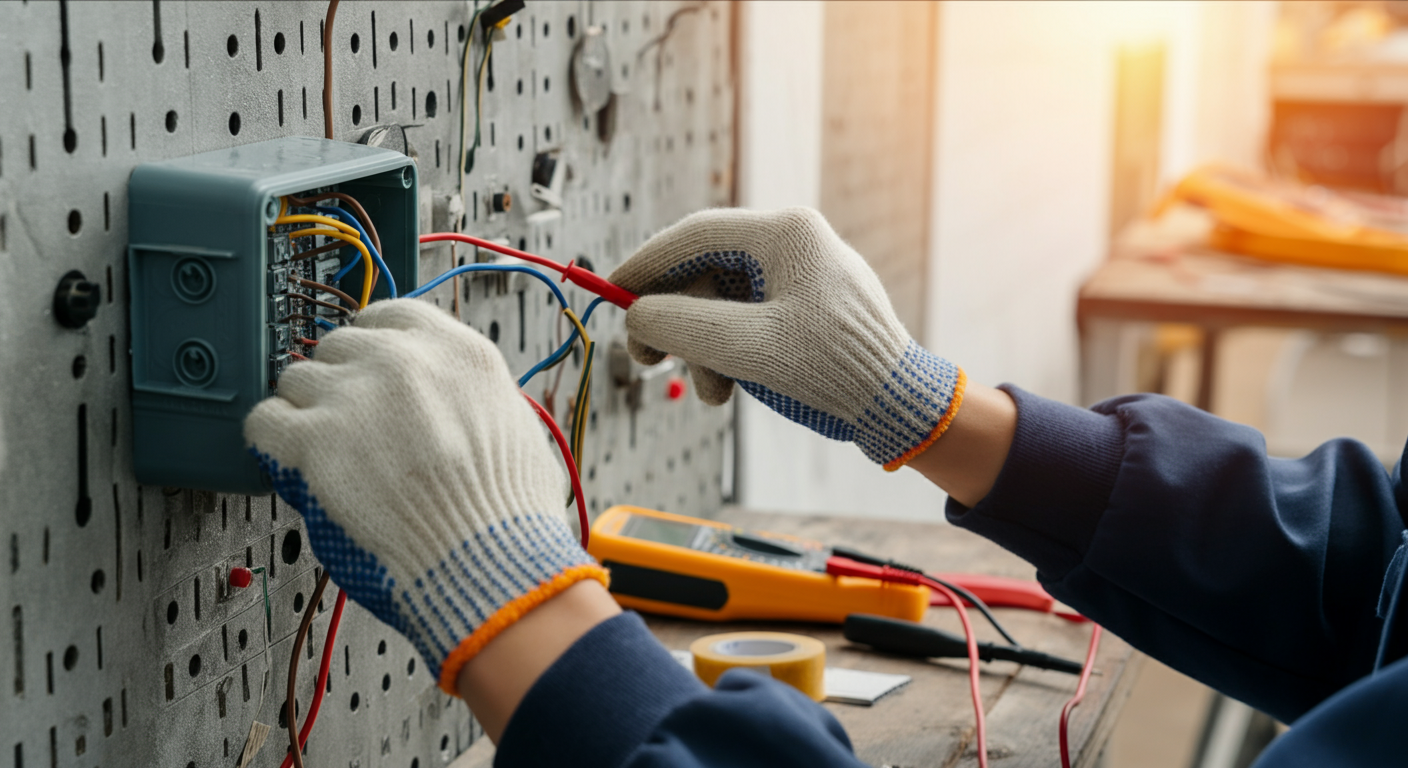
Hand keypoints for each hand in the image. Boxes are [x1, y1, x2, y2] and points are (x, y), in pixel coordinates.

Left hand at [244, 299, 606, 694]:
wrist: (487, 561)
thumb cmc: (507, 514)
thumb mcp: (515, 428)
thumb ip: (470, 398)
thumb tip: (448, 402)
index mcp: (460, 352)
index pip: (391, 315)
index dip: (374, 344)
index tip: (367, 367)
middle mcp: (404, 359)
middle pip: (338, 344)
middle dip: (341, 382)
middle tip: (350, 426)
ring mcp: (355, 394)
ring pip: (297, 378)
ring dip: (307, 412)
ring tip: (327, 453)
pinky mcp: (314, 438)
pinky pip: (264, 420)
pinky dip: (273, 444)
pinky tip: (293, 463)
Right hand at [609, 207, 965, 469]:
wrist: (900, 405)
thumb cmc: (834, 369)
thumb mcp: (744, 348)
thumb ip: (679, 325)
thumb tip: (635, 316)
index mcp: (787, 234)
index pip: (694, 236)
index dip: (645, 265)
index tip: (611, 292)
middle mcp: (797, 244)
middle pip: (707, 272)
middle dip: (676, 321)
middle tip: (646, 359)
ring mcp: (806, 275)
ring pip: (725, 303)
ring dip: (704, 349)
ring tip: (712, 393)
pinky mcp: (811, 308)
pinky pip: (752, 320)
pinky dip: (732, 353)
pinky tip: (732, 388)